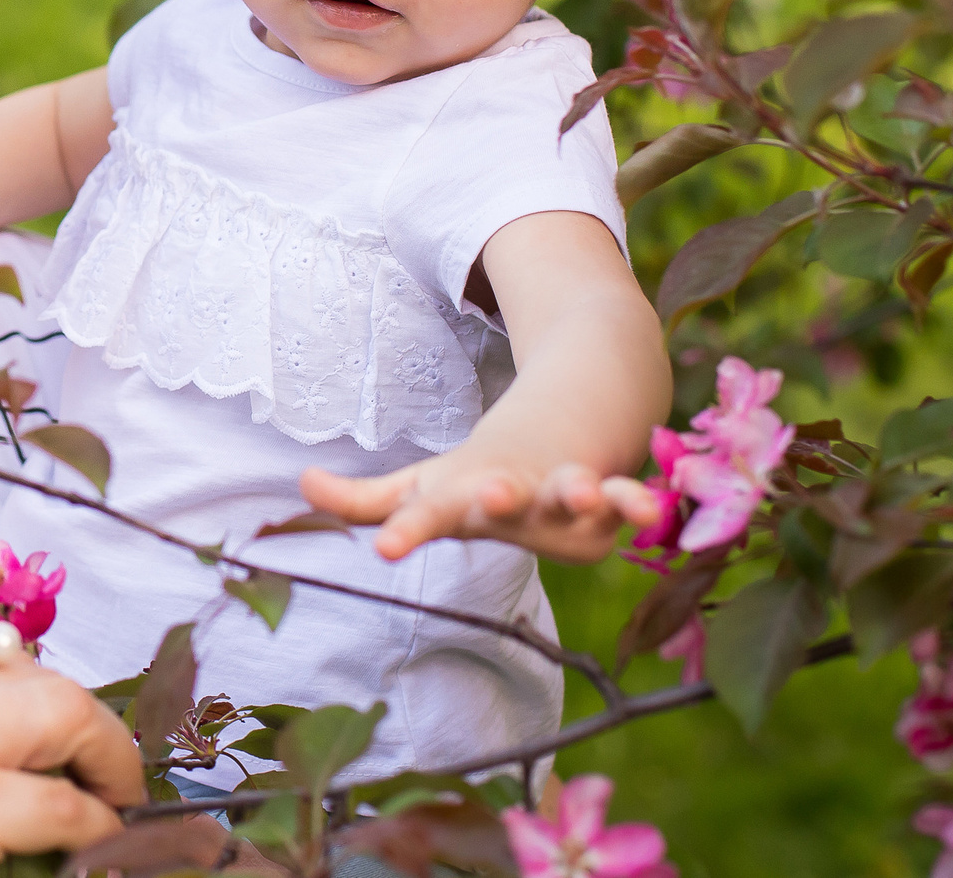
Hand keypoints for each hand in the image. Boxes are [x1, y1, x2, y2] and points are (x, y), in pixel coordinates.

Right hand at [0, 638, 143, 877]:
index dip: (31, 700)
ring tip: (119, 798)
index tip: (53, 737)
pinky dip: (98, 825)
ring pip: (67, 718)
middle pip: (37, 674)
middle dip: (88, 721)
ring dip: (109, 762)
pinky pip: (63, 806)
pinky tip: (98, 842)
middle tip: (111, 765)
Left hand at [299, 454, 663, 562]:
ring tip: (587, 489)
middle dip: (494, 499)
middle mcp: (512, 490)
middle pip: (500, 498)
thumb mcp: (427, 484)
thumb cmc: (487, 469)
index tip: (387, 547)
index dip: (408, 527)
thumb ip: (368, 500)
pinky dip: (640, 504)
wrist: (572, 404)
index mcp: (462, 494)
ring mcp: (561, 489)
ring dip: (578, 491)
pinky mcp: (608, 499)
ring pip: (570, 492)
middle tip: (486, 494)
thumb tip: (300, 486)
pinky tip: (652, 510)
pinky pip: (629, 503)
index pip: (427, 512)